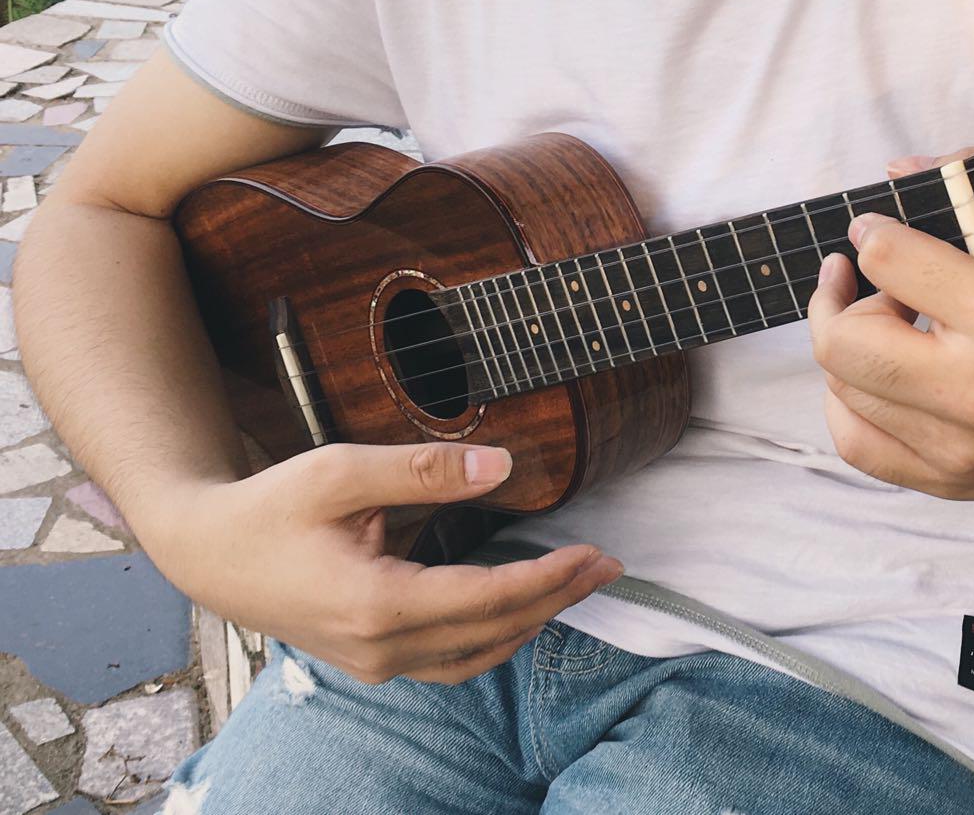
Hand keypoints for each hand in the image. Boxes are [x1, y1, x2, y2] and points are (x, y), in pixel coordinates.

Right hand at [142, 442, 621, 683]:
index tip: (595, 554)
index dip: (549, 578)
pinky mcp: (370, 660)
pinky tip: (518, 611)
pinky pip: (450, 661)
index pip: (489, 598)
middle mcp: (381, 648)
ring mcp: (375, 663)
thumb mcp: (341, 472)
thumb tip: (501, 466)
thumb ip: (424, 470)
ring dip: (532, 621)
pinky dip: (494, 637)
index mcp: (377, 604)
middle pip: (493, 631)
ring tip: (576, 585)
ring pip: (476, 655)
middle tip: (609, 567)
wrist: (208, 553)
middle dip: (558, 597)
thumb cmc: (270, 507)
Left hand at [806, 154, 973, 501]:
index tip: (873, 230)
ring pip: (843, 389)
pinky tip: (878, 376)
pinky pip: (856, 443)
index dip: (872, 235)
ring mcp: (960, 448)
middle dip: (842, 297)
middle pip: (844, 341)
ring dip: (853, 345)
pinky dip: (850, 403)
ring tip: (892, 326)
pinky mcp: (951, 483)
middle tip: (869, 280)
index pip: (891, 262)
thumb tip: (897, 170)